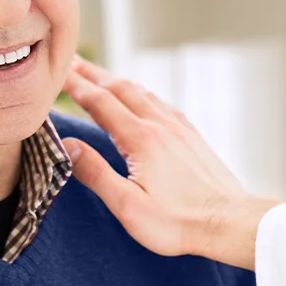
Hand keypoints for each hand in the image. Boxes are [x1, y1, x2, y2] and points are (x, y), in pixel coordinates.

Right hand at [61, 57, 280, 270]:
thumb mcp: (128, 206)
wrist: (229, 222)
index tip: (56, 72)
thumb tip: (67, 146)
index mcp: (141, 139)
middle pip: (120, 88)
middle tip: (70, 62)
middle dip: (92, 73)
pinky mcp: (191, 136)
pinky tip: (142, 98)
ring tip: (99, 75)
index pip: (100, 102)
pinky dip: (142, 93)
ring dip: (116, 81)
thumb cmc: (178, 223)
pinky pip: (161, 104)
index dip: (75, 85)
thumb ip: (96, 173)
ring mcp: (179, 128)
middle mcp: (160, 125)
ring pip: (142, 93)